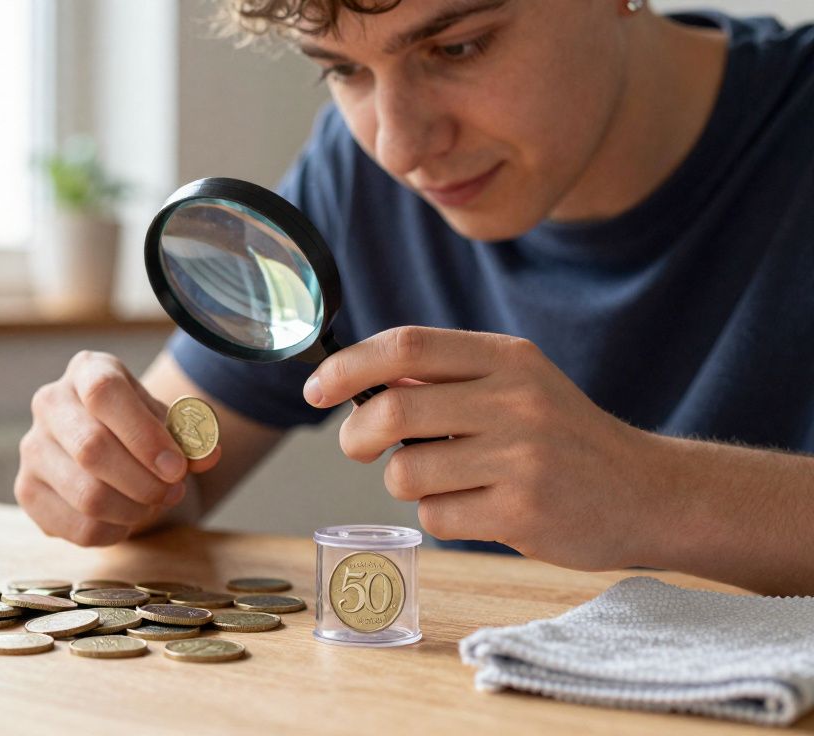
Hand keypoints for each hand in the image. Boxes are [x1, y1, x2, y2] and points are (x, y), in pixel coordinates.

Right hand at [17, 351, 221, 545]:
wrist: (112, 450)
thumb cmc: (142, 430)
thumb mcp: (170, 423)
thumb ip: (192, 437)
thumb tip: (207, 454)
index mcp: (87, 370)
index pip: (104, 394)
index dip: (143, 435)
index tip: (176, 467)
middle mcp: (50, 402)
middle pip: (92, 448)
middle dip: (144, 481)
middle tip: (172, 492)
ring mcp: (33, 448)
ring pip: (86, 494)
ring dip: (133, 510)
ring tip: (151, 505)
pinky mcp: (27, 491)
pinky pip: (77, 527)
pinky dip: (113, 531)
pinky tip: (125, 518)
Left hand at [303, 326, 656, 570]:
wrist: (645, 492)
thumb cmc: (560, 437)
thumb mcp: (515, 383)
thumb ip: (445, 379)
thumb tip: (357, 382)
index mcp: (506, 357)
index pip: (406, 346)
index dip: (348, 366)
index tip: (316, 388)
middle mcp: (515, 400)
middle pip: (391, 412)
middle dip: (356, 436)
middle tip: (361, 447)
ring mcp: (521, 458)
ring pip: (405, 473)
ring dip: (408, 482)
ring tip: (450, 480)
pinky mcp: (522, 512)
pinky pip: (436, 516)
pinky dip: (441, 516)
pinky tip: (481, 508)